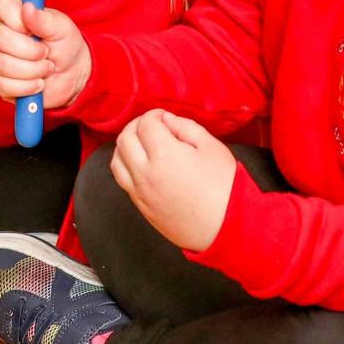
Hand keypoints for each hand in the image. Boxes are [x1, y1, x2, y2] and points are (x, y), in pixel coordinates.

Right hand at [0, 0, 90, 108]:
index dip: (17, 20)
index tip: (34, 30)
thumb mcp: (61, 29)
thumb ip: (44, 19)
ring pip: (4, 65)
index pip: (3, 7)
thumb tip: (27, 8)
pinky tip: (38, 83)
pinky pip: (3, 85)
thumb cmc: (65, 46)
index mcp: (15, 15)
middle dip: (32, 52)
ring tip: (46, 68)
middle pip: (2, 39)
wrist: (72, 75)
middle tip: (47, 53)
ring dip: (33, 71)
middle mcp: (1, 34)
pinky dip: (27, 87)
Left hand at [111, 110, 237, 253]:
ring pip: (117, 160)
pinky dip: (126, 165)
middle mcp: (146, 173)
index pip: (145, 125)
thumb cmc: (225, 187)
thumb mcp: (212, 147)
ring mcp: (140, 192)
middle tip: (152, 126)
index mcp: (164, 155)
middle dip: (136, 126)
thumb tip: (166, 120)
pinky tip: (141, 164)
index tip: (164, 117)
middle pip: (125, 139)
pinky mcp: (141, 207)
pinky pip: (122, 180)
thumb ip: (185, 127)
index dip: (154, 115)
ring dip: (126, 146)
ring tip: (142, 144)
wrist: (226, 228)